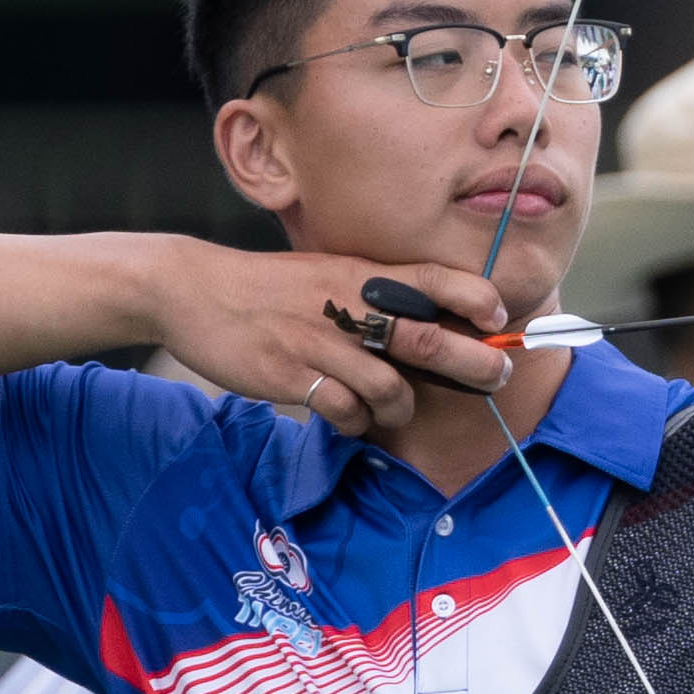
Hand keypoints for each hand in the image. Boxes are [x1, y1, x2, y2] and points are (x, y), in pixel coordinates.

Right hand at [152, 246, 512, 438]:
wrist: (193, 290)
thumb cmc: (271, 285)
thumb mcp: (329, 271)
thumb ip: (376, 290)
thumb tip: (434, 313)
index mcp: (361, 274)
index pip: (433, 279)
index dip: (476, 298)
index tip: (499, 320)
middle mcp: (347, 306)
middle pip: (427, 337)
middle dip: (473, 363)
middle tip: (497, 379)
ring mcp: (320, 343)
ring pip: (390, 387)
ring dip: (404, 407)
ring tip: (397, 410)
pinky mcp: (291, 376)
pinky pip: (344, 412)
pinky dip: (356, 422)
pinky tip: (350, 417)